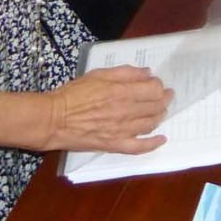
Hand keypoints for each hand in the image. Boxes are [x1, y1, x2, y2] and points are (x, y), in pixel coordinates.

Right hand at [44, 65, 172, 153]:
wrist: (54, 119)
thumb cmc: (74, 94)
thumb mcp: (99, 74)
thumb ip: (125, 72)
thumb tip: (147, 73)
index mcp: (122, 92)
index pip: (154, 89)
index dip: (159, 86)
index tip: (157, 84)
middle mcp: (126, 111)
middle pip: (156, 106)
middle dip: (164, 100)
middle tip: (166, 97)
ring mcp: (121, 130)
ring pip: (150, 124)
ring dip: (160, 116)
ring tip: (162, 111)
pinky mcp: (114, 145)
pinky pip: (138, 147)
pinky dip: (153, 144)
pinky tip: (162, 139)